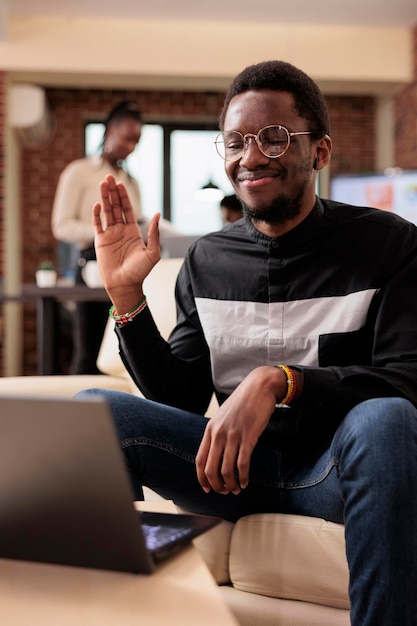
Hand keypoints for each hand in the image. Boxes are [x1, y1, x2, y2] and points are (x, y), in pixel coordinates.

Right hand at [93, 174, 160, 311]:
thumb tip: (156, 214)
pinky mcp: (100, 241)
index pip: (128, 209)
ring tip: (102, 184)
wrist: (125, 285)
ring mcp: (110, 235)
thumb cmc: (140, 272)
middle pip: (115, 206)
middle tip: (109, 177)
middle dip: (112, 192)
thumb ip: (154, 233)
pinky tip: (98, 204)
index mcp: (133, 231)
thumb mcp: (152, 252)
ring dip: (104, 198)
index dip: (123, 196)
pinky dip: (97, 214)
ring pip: (106, 212)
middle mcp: (121, 230)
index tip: (120, 184)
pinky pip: (97, 225)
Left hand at [195, 366, 286, 494]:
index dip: (202, 478)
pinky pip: (242, 464)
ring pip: (226, 470)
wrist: (259, 387)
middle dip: (216, 486)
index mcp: (210, 429)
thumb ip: (218, 433)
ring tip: (236, 489)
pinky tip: (245, 482)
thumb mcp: (224, 417)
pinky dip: (243, 477)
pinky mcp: (248, 436)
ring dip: (231, 485)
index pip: (200, 460)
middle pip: (211, 469)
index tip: (207, 488)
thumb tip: (217, 453)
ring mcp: (233, 435)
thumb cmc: (243, 403)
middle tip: (225, 492)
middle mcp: (219, 434)